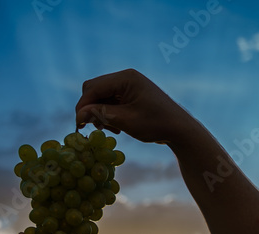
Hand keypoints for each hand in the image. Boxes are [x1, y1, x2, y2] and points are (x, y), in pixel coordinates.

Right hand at [75, 69, 196, 144]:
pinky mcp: (131, 95)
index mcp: (126, 78)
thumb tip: (78, 115)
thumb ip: (102, 115)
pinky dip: (109, 114)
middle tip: (95, 128)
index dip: (83, 106)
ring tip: (112, 130)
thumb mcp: (127, 121)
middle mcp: (126, 77)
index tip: (79, 125)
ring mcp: (129, 86)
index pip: (93, 88)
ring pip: (102, 97)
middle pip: (95, 90)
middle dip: (92, 109)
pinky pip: (111, 102)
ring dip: (101, 114)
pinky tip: (117, 128)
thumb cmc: (156, 125)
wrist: (180, 130)